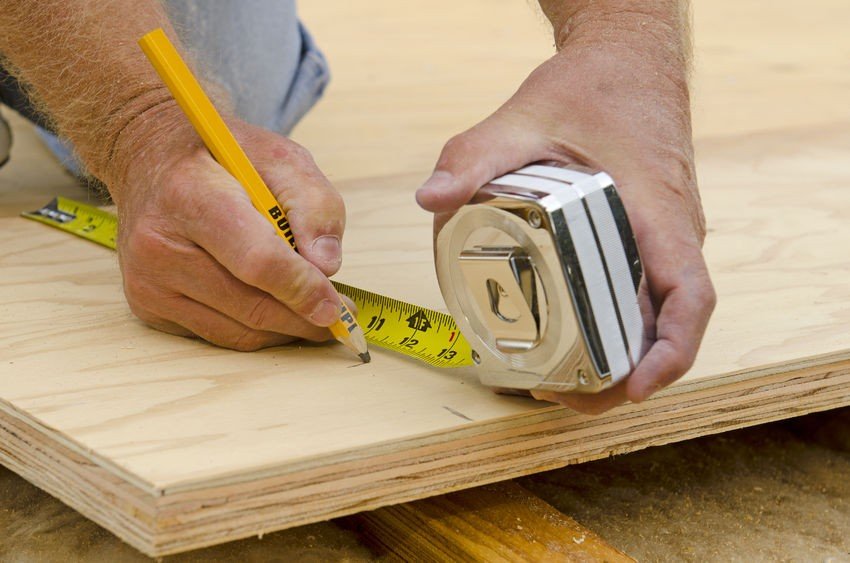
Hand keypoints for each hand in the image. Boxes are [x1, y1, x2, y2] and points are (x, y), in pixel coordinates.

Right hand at [110, 110, 345, 349]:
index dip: (302, 288)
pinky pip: (216, 335)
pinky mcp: (147, 306)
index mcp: (190, 195)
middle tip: (339, 317)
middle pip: (249, 304)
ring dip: (283, 330)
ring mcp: (147, 281)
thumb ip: (314, 205)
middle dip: (303, 317)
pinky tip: (273, 309)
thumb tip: (327, 266)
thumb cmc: (221, 158)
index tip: (337, 305)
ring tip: (313, 313)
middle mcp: (158, 244)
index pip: (256, 260)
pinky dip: (254, 330)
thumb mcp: (280, 158)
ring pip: (236, 331)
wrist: (147, 159)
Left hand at [416, 14, 715, 412]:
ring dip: (614, 357)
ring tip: (554, 382)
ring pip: (651, 316)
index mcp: (660, 213)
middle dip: (621, 375)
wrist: (628, 62)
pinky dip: (609, 326)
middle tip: (559, 398)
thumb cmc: (594, 88)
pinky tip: (565, 337)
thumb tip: (430, 199)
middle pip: (665, 326)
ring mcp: (662, 240)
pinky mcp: (644, 238)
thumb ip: (474, 155)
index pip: (689, 297)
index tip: (633, 388)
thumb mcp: (526, 115)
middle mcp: (672, 236)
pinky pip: (638, 294)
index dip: (669, 353)